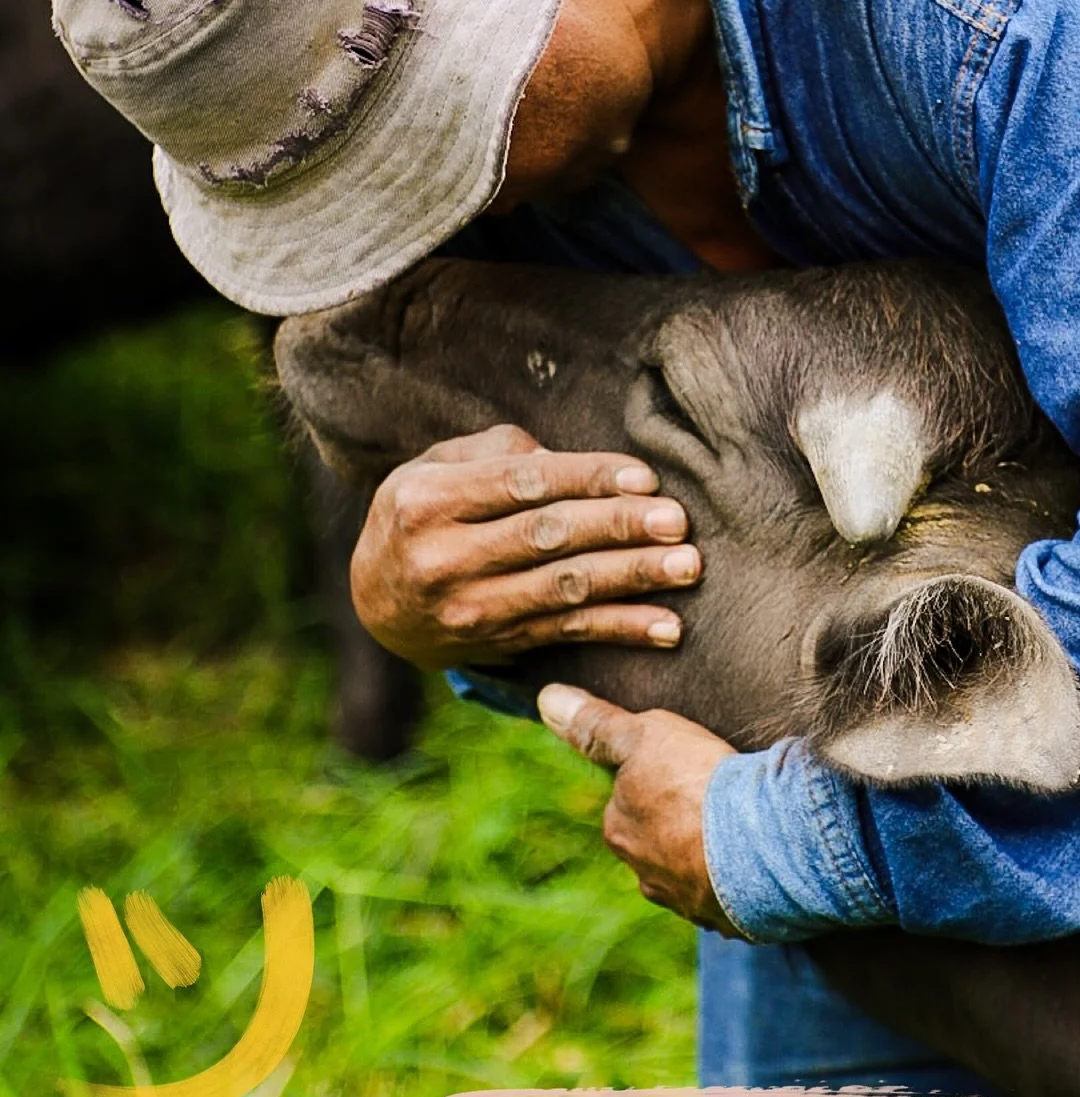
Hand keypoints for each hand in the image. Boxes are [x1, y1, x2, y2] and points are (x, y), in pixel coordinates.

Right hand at [350, 425, 701, 670]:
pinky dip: (622, 629)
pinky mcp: (496, 644)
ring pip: (564, 589)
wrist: (375, 601)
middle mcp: (444, 559)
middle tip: (677, 520)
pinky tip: (668, 625)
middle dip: (619, 527)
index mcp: (427, 502)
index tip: (644, 476)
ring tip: (687, 566)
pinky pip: (569, 634)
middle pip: (547, 537)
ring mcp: (470, 609)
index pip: (522, 484)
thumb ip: (498, 452)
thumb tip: (568, 461)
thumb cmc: (422, 513)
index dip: (587, 478)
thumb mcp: (435, 467)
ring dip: (633, 578)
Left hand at [537, 684, 741, 934]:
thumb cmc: (695, 783)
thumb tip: (547, 699)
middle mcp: (646, 876)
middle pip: (658, 842)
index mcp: (621, 833)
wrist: (760, 845)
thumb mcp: (644, 735)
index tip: (686, 768)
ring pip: (692, 872)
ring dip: (709, 855)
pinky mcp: (728, 921)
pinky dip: (739, 881)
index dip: (657, 781)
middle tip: (714, 797)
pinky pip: (729, 896)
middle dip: (679, 825)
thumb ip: (597, 724)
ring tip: (741, 828)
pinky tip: (758, 860)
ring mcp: (688, 902)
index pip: (628, 803)